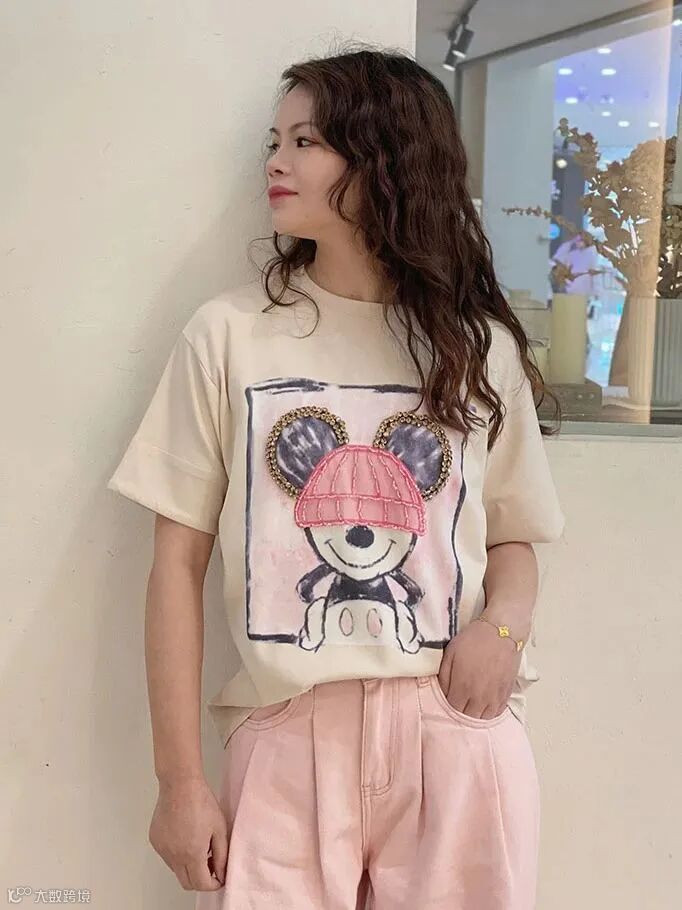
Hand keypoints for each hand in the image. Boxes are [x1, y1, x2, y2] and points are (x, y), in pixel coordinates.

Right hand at [149, 776, 227, 890]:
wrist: (180, 784)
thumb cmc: (202, 802)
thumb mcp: (220, 828)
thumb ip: (222, 855)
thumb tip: (222, 873)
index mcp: (192, 854)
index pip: (201, 884)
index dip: (214, 884)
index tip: (220, 876)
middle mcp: (174, 856)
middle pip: (186, 882)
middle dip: (200, 879)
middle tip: (211, 863)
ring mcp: (162, 850)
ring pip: (176, 869)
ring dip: (188, 866)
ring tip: (198, 845)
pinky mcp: (155, 841)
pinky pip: (167, 856)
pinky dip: (177, 854)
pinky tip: (185, 836)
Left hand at [437, 618, 521, 719]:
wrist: (501, 632)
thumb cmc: (473, 640)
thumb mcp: (450, 654)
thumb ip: (443, 677)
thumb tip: (441, 693)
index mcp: (463, 687)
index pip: (452, 710)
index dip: (447, 707)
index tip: (447, 699)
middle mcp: (479, 697)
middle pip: (467, 718)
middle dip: (460, 713)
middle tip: (458, 703)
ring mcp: (494, 697)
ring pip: (483, 719)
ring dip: (475, 715)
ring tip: (470, 706)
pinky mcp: (506, 694)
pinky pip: (497, 713)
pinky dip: (489, 712)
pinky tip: (483, 705)